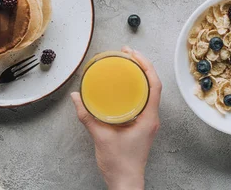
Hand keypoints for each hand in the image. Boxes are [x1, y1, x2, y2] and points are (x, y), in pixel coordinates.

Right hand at [71, 46, 161, 189]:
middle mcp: (151, 118)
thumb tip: (76, 97)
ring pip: (148, 92)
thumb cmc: (119, 163)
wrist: (125, 182)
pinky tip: (122, 86)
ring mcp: (147, 121)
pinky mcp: (141, 125)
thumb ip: (87, 116)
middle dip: (141, 66)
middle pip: (152, 84)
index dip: (146, 66)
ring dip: (139, 76)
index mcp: (147, 118)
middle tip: (127, 53)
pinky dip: (134, 88)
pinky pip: (141, 100)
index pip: (154, 85)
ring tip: (126, 64)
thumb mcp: (100, 136)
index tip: (133, 54)